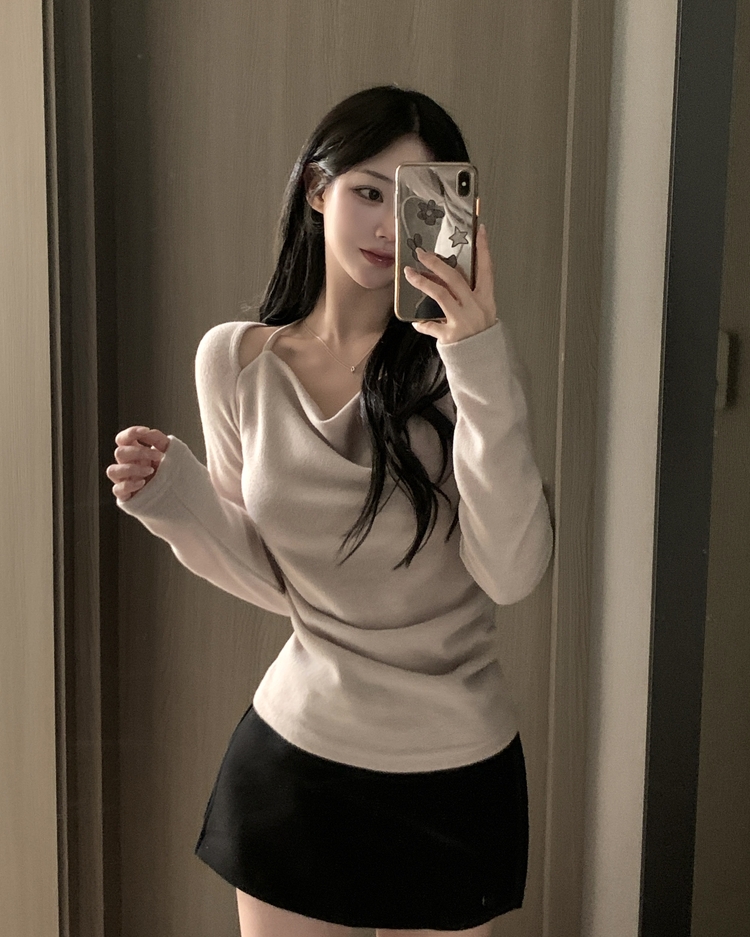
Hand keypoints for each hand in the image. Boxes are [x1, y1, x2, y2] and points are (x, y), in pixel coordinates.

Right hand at [106, 426, 169, 500]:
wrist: (180, 495)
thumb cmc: (173, 473)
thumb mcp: (170, 452)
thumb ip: (158, 440)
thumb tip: (148, 431)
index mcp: (135, 454)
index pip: (122, 439)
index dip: (130, 433)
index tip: (146, 431)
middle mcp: (127, 466)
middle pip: (119, 453)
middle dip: (140, 452)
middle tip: (159, 456)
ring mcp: (125, 481)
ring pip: (112, 471)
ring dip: (131, 468)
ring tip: (150, 471)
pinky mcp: (126, 496)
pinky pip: (117, 489)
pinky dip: (129, 484)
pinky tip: (143, 483)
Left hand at [404, 223, 497, 343]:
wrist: (483, 363)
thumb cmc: (480, 335)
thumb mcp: (481, 312)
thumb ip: (467, 295)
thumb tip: (445, 277)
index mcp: (486, 300)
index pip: (486, 269)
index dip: (483, 249)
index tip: (480, 230)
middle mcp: (476, 307)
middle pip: (455, 278)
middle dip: (437, 263)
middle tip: (422, 253)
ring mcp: (462, 321)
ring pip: (440, 294)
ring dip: (422, 282)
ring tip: (409, 274)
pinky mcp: (450, 336)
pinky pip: (431, 326)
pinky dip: (422, 324)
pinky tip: (415, 322)